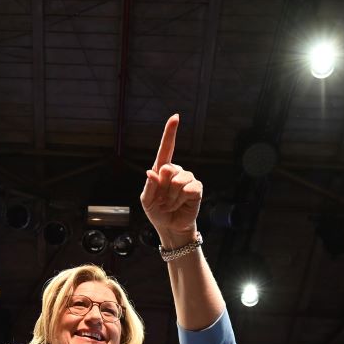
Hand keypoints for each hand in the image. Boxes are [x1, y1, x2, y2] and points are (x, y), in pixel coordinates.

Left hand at [140, 114, 201, 247]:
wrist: (170, 227)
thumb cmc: (157, 212)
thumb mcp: (146, 201)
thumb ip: (148, 186)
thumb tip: (151, 172)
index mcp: (161, 170)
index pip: (166, 148)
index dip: (170, 132)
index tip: (175, 117)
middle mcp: (175, 171)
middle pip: (168, 169)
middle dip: (162, 189)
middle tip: (163, 201)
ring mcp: (187, 178)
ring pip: (178, 181)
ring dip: (171, 198)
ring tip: (171, 204)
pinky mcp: (196, 188)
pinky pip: (189, 189)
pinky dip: (181, 200)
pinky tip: (180, 205)